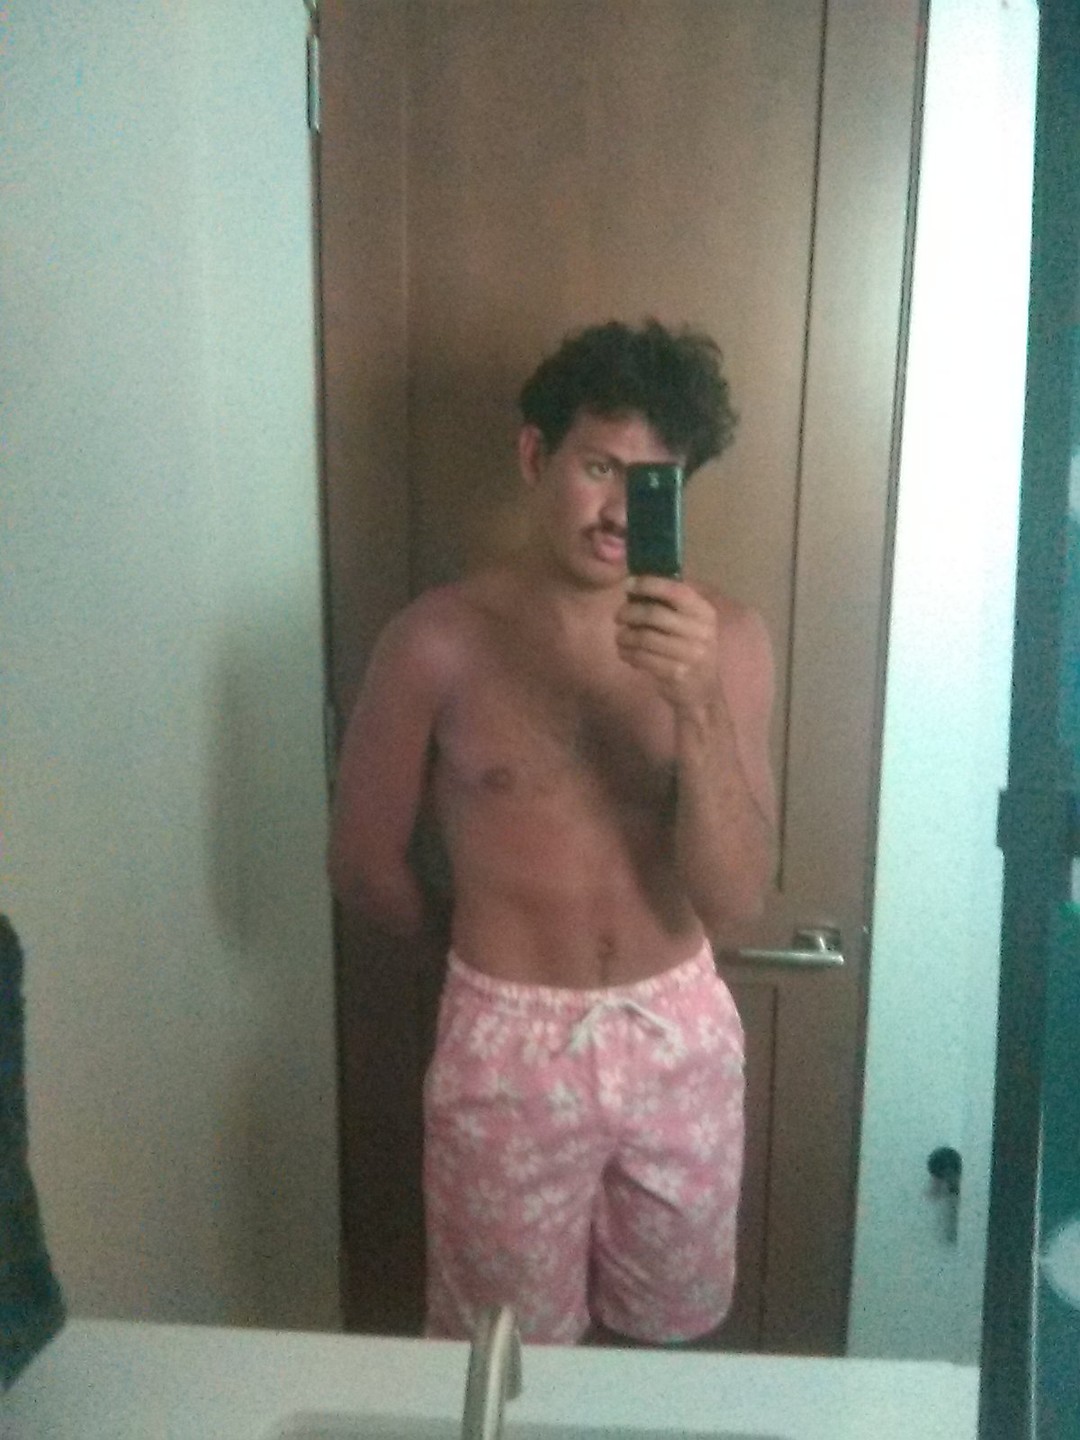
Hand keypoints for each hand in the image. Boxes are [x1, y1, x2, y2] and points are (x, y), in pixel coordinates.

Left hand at [615, 575, 725, 715]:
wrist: (703, 692)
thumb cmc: (690, 650)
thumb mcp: (690, 625)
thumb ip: (670, 605)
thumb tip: (635, 584)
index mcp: (704, 612)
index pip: (676, 590)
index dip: (649, 584)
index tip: (627, 584)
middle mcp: (701, 631)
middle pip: (654, 613)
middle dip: (629, 612)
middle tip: (618, 616)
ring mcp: (690, 654)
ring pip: (644, 637)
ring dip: (625, 636)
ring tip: (620, 637)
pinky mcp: (676, 673)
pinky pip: (642, 658)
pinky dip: (628, 653)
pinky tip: (625, 652)